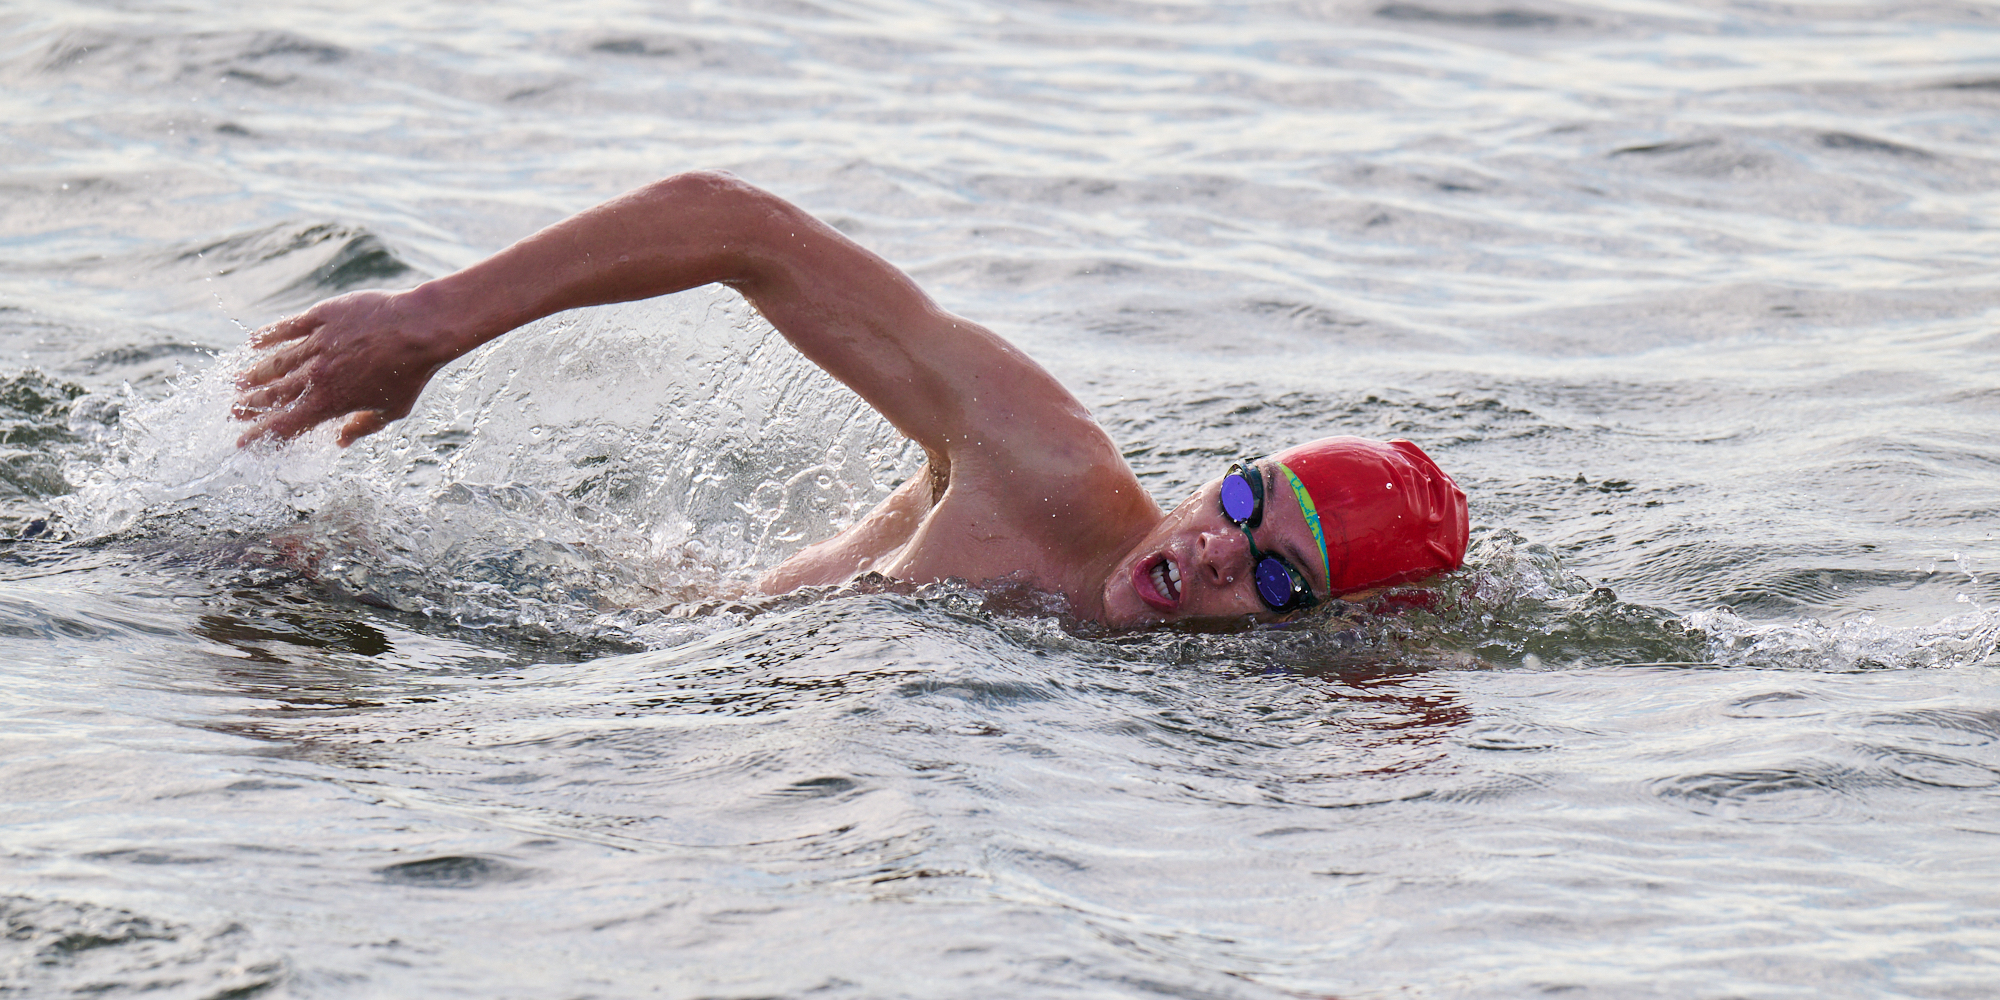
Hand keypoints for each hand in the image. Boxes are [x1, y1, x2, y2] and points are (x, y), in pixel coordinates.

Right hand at [232, 288, 456, 447]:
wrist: (419, 329)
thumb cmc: (411, 373)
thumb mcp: (392, 410)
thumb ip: (363, 426)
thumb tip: (341, 440)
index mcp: (330, 402)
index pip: (285, 424)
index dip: (261, 435)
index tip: (242, 442)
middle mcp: (316, 374)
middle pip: (274, 393)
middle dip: (251, 405)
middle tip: (234, 411)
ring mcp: (317, 343)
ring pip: (276, 361)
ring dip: (255, 373)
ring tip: (238, 382)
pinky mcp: (322, 316)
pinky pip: (288, 327)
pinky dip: (269, 335)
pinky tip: (254, 341)